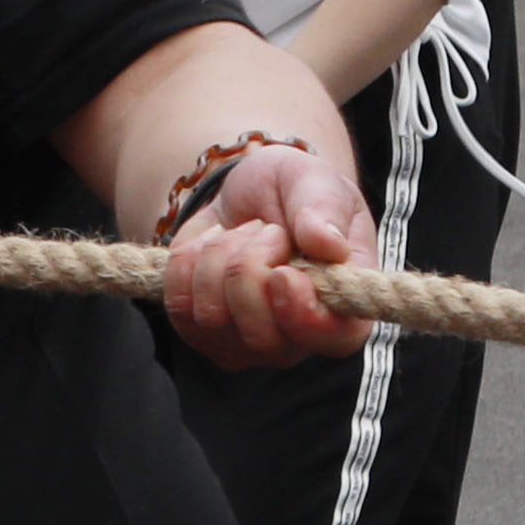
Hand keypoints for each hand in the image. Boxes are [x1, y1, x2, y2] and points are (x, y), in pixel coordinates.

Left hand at [158, 138, 372, 369]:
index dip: (302, 314)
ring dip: (219, 256)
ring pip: (212, 318)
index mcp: (345, 307)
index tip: (283, 273)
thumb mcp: (317, 181)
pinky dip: (188, 262)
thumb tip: (328, 243)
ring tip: (243, 232)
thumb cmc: (298, 192)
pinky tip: (213, 243)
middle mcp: (297, 339)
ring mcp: (245, 343)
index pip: (332, 338)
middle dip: (249, 266)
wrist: (253, 195)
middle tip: (267, 229)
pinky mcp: (201, 332)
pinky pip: (178, 305)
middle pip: (259, 334)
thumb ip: (325, 208)